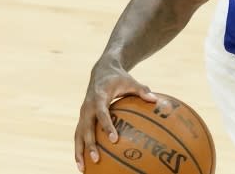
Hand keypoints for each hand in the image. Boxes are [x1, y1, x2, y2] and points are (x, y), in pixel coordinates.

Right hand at [73, 57, 156, 171]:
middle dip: (90, 144)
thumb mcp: (130, 81)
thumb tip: (156, 100)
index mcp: (98, 97)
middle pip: (86, 128)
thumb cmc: (119, 78)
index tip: (114, 139)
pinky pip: (78, 135)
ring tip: (83, 168)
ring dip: (79, 151)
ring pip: (78, 135)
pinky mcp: (82, 118)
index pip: (102, 114)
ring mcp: (82, 113)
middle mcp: (87, 107)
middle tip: (96, 158)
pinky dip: (79, 148)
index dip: (107, 126)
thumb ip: (142, 90)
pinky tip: (84, 163)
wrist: (101, 71)